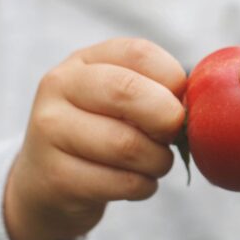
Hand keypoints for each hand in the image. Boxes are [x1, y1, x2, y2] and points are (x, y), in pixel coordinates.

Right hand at [5, 38, 185, 239]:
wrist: (42, 185)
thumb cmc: (99, 135)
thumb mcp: (117, 102)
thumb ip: (153, 92)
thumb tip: (197, 106)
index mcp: (83, 61)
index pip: (139, 53)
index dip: (173, 79)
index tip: (181, 102)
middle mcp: (59, 87)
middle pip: (127, 92)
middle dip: (166, 118)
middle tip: (174, 136)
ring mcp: (50, 131)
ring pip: (126, 144)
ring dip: (158, 161)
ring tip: (157, 163)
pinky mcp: (55, 176)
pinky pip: (120, 182)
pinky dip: (143, 186)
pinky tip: (139, 183)